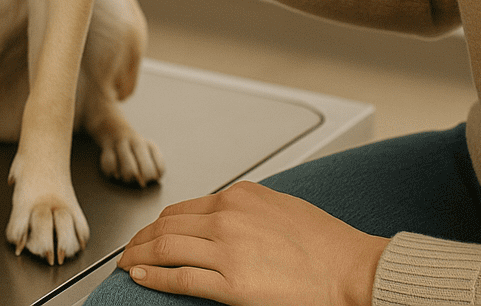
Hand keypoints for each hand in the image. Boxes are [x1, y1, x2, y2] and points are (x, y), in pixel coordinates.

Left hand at [118, 182, 388, 305]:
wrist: (353, 270)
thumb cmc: (326, 243)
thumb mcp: (279, 205)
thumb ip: (246, 209)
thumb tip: (224, 216)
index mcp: (238, 197)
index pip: (184, 208)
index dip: (159, 223)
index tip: (149, 233)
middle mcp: (226, 217)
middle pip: (168, 225)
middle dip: (142, 238)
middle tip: (128, 249)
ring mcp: (227, 249)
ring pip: (166, 247)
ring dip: (140, 255)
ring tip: (128, 264)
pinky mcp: (232, 283)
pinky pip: (180, 277)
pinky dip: (154, 276)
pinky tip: (140, 277)